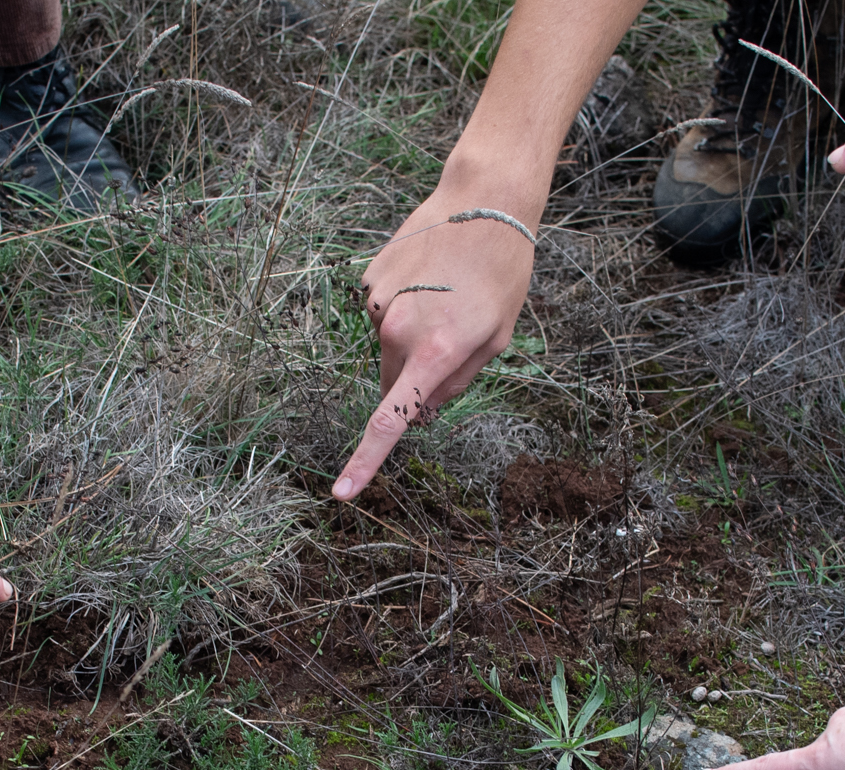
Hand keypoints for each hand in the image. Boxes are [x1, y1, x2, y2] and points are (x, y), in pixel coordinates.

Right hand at [336, 183, 535, 499]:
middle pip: (392, 383)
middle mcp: (396, 329)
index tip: (343, 493)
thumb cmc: (502, 274)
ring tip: (447, 294)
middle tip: (454, 340)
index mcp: (433, 351)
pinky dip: (402, 304)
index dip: (365, 461)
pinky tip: (429, 276)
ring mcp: (378, 303)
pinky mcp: (369, 279)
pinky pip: (382, 311)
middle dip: (414, 379)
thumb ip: (456, 383)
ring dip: (411, 336)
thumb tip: (422, 413)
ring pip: (387, 346)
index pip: (391, 420)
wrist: (483, 200)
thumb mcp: (496, 338)